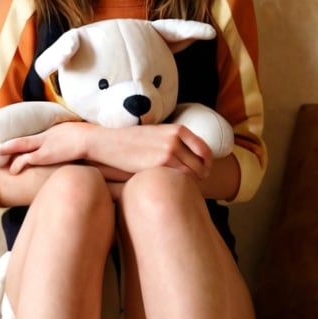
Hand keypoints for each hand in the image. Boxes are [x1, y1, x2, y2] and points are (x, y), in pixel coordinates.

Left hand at [0, 122, 88, 172]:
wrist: (87, 139)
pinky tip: (12, 170)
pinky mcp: (43, 155)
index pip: (36, 136)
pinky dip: (17, 164)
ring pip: (19, 146)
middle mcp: (45, 136)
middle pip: (22, 139)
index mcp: (53, 131)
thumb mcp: (78, 135)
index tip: (17, 143)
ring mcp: (42, 145)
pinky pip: (25, 159)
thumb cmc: (88, 138)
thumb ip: (71, 140)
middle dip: (9, 144)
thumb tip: (75, 144)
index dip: (25, 140)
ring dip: (7, 151)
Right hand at [85, 122, 213, 180]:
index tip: (205, 171)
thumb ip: (172, 141)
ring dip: (192, 183)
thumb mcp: (156, 134)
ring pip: (193, 173)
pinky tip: (174, 189)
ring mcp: (169, 150)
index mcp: (177, 129)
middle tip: (196, 184)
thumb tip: (187, 156)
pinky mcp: (160, 163)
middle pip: (201, 163)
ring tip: (185, 188)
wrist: (109, 143)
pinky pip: (180, 178)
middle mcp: (176, 138)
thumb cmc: (131, 141)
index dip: (208, 163)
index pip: (204, 148)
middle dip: (201, 175)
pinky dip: (182, 185)